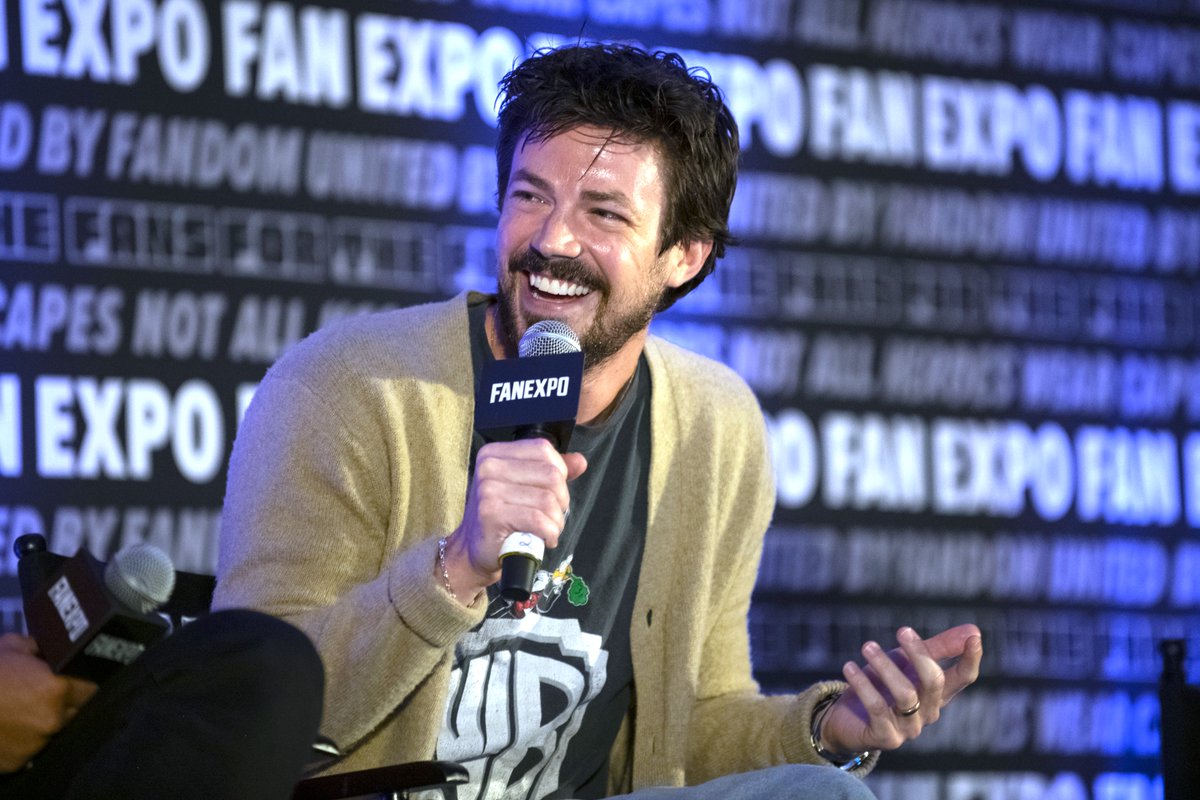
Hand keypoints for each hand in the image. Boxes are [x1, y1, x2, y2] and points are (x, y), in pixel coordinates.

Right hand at [0, 634, 96, 772]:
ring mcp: (35, 746)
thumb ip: (43, 649)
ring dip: (41, 723)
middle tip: (41, 694)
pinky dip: (22, 741)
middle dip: (62, 703)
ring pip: (51, 732)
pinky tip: (8, 728)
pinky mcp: (16, 763)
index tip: (73, 679)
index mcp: (57, 690)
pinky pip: (29, 750)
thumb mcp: (15, 645)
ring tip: (19, 712)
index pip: (90, 688)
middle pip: (72, 712)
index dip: (82, 682)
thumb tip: (55, 652)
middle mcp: (52, 721)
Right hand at [443, 439, 586, 601]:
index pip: (544, 450)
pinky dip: (550, 533)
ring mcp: (488, 489)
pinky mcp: (491, 513)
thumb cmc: (501, 518)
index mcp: (495, 453)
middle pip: (551, 475)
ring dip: (556, 521)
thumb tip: (580, 461)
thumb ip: (550, 471)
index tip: (553, 493)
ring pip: (548, 500)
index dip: (560, 473)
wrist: (474, 551)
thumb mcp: (523, 487)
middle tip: (552, 516)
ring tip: (547, 530)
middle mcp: (489, 467)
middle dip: (561, 501)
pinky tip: (545, 539)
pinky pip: (538, 519)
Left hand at [819, 624, 981, 755]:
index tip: (974, 637)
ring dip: (885, 666)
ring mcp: (909, 727)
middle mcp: (928, 712)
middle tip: (902, 630)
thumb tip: (974, 629)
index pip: (963, 678)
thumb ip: (937, 648)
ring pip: (905, 694)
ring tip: (867, 646)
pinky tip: (849, 667)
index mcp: (937, 693)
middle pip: (934, 681)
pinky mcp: (886, 738)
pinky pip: (877, 708)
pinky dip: (864, 685)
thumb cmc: (882, 685)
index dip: (970, 659)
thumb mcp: (907, 662)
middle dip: (920, 653)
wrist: (847, 719)